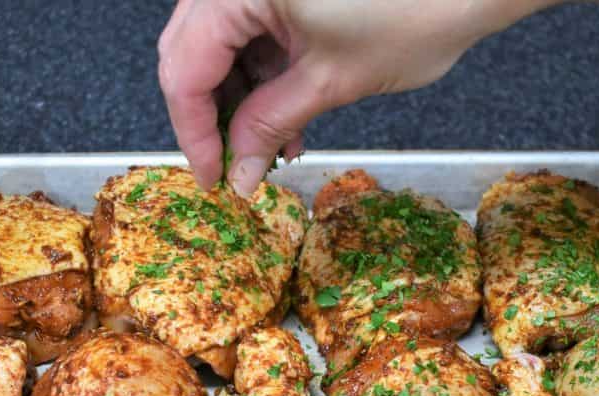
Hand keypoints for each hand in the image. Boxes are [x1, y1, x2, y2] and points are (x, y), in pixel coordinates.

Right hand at [158, 0, 557, 194]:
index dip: (193, 132)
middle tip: (232, 166)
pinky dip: (264, 78)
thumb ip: (269, 125)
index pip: (185, 68)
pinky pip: (253, 35)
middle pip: (192, 54)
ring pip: (221, 47)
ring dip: (241, 101)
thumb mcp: (328, 81)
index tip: (211, 176)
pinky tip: (285, 120)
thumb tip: (238, 172)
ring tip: (269, 148)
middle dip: (212, 117)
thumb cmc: (414, 11)